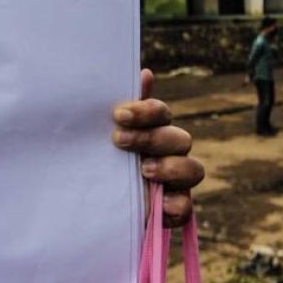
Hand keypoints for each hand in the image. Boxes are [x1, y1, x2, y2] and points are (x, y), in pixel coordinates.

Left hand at [112, 69, 203, 226]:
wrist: (89, 208)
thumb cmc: (99, 164)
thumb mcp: (101, 138)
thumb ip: (121, 111)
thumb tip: (145, 73)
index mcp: (153, 130)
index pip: (161, 113)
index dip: (146, 111)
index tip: (118, 115)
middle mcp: (169, 153)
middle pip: (179, 138)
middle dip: (151, 138)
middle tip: (119, 141)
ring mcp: (176, 182)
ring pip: (193, 169)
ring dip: (170, 167)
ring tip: (143, 170)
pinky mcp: (174, 209)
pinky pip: (185, 206)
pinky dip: (174, 205)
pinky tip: (157, 205)